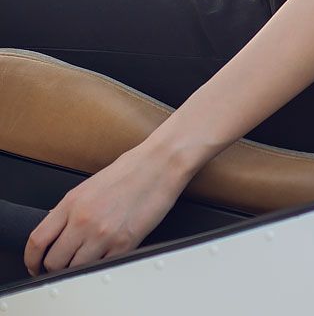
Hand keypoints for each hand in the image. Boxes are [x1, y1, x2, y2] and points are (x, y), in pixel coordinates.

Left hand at [23, 143, 187, 275]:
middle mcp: (83, 220)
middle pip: (53, 261)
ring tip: (86, 258)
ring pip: (74, 269)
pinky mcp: (123, 245)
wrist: (161, 163)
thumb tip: (57, 228)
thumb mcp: (91, 184)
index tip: (35, 263)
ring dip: (77, 268)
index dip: (31, 259)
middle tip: (62, 264)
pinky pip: (101, 268)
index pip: (37, 240)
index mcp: (72, 202)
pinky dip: (100, 266)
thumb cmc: (131, 169)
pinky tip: (105, 254)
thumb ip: (71, 209)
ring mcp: (103, 235)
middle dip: (54, 266)